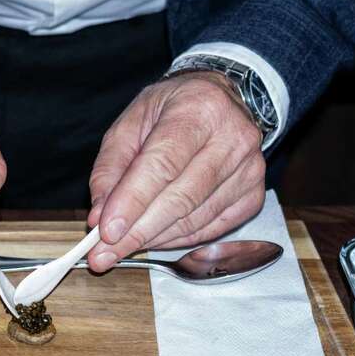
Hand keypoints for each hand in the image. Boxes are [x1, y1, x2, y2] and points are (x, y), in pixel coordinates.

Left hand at [86, 72, 265, 271]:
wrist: (219, 101)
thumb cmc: (170, 111)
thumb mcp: (129, 124)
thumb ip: (110, 169)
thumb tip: (100, 217)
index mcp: (198, 109)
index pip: (163, 164)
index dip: (133, 202)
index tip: (106, 232)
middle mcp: (232, 137)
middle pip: (181, 198)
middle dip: (138, 231)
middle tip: (104, 254)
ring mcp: (250, 168)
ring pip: (196, 218)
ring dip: (155, 239)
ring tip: (122, 247)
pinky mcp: (253, 194)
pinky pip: (213, 228)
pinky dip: (178, 239)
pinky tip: (155, 239)